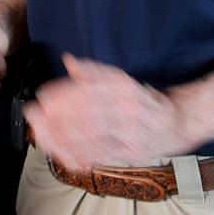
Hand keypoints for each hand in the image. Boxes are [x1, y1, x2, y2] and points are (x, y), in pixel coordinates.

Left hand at [22, 54, 184, 169]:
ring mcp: (131, 129)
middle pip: (86, 110)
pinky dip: (81, 153)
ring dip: (63, 135)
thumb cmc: (142, 101)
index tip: (43, 97)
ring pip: (91, 133)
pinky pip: (102, 152)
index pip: (88, 88)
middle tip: (36, 116)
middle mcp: (127, 105)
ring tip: (43, 134)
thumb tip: (69, 60)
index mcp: (122, 85)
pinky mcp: (133, 150)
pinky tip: (64, 153)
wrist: (177, 122)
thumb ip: (93, 72)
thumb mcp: (121, 80)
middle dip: (57, 115)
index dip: (62, 93)